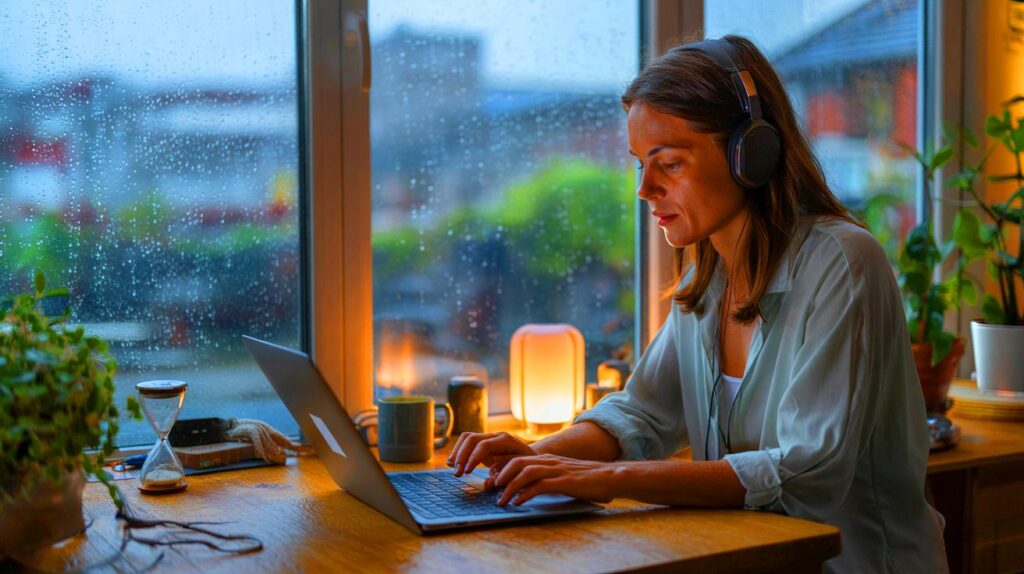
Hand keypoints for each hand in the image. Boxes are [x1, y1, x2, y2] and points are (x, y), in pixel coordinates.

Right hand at [446, 431, 535, 476]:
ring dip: (457, 452)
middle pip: (472, 438)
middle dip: (462, 456)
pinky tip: (453, 463)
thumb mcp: (520, 472)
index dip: (473, 458)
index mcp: (506, 441)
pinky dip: (458, 451)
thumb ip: (506, 475)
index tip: (466, 472)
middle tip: (457, 473)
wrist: (532, 458)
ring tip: (452, 468)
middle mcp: (496, 435)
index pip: (484, 445)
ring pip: (467, 437)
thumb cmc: (528, 467)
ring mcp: (489, 437)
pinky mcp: (483, 442)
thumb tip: (489, 482)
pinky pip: (466, 442)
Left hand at [491, 454, 621, 505]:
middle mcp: (549, 461)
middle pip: (517, 462)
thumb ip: (547, 479)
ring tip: (501, 500)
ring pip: (525, 472)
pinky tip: (518, 502)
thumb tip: (529, 490)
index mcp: (547, 459)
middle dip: (500, 475)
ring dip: (510, 486)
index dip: (502, 468)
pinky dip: (526, 494)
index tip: (492, 481)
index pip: (518, 459)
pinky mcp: (564, 481)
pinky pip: (540, 485)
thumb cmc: (588, 479)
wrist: (611, 476)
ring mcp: (556, 470)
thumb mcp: (563, 475)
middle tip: (491, 488)